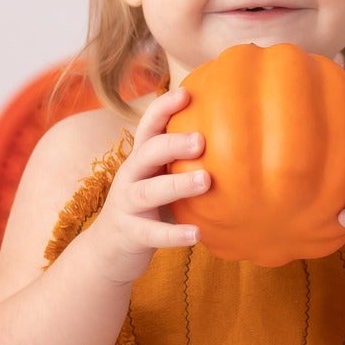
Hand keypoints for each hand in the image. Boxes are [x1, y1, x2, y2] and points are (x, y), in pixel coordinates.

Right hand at [78, 85, 207, 286]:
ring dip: (177, 184)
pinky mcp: (130, 234)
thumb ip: (183, 164)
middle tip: (202, 140)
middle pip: (146, 152)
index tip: (187, 93)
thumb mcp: (159, 181)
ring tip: (205, 180)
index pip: (148, 127)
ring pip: (148, 191)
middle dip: (172, 143)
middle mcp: (130, 176)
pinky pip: (152, 233)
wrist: (108, 251)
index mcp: (140, 160)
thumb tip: (236, 144)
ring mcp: (126, 205)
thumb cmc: (146, 210)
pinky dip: (173, 234)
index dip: (163, 108)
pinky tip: (196, 234)